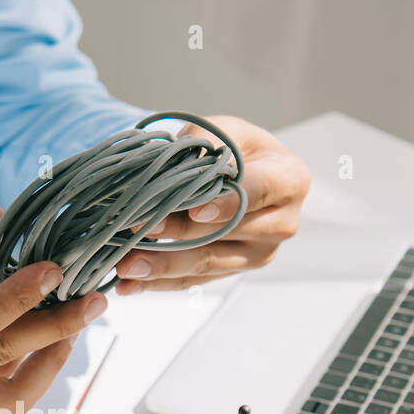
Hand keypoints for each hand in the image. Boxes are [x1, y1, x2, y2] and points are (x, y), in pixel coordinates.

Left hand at [114, 116, 310, 293]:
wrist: (235, 170)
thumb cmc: (233, 147)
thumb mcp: (223, 130)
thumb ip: (205, 143)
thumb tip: (176, 165)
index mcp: (288, 181)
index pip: (258, 193)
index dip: (226, 203)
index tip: (195, 210)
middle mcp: (281, 224)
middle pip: (225, 233)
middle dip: (178, 233)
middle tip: (138, 230)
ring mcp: (256, 254)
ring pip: (205, 264)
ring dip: (161, 266)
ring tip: (124, 264)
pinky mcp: (230, 273)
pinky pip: (192, 282)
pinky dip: (157, 283)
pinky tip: (128, 283)